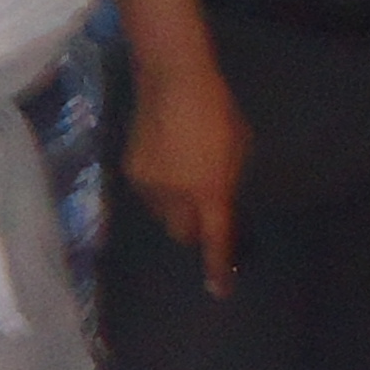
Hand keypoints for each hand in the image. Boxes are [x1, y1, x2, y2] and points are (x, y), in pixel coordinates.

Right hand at [123, 54, 251, 296]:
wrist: (173, 80)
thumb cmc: (217, 109)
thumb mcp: (238, 149)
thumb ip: (229, 183)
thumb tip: (221, 204)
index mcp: (209, 191)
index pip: (214, 239)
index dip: (217, 267)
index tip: (219, 289)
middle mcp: (176, 196)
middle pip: (184, 234)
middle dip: (195, 232)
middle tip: (207, 216)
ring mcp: (149, 186)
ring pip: (164, 216)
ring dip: (177, 210)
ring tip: (186, 180)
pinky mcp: (131, 172)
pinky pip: (150, 195)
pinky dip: (161, 191)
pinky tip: (169, 166)